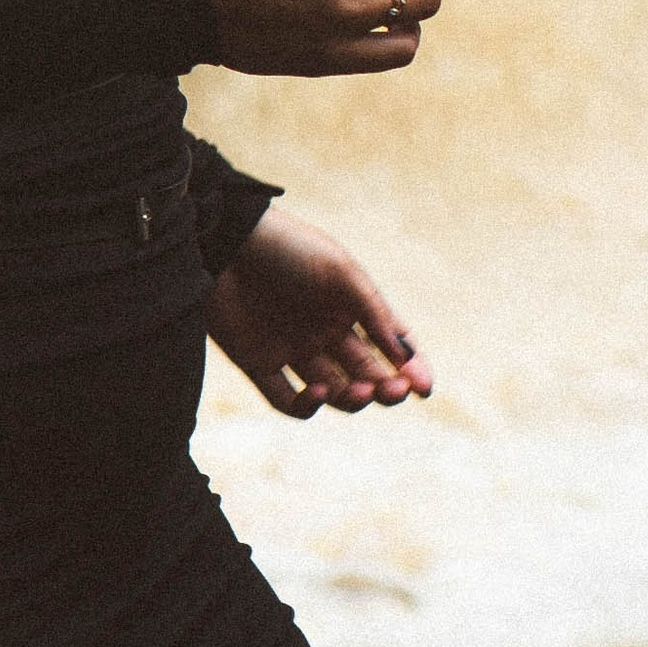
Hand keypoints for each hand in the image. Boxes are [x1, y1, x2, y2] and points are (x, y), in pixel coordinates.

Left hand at [206, 204, 431, 419]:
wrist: (223, 240)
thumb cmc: (288, 248)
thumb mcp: (340, 272)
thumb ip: (374, 312)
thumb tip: (406, 356)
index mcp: (349, 305)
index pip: (389, 344)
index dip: (410, 367)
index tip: (424, 388)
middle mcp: (324, 331)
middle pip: (364, 373)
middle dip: (384, 387)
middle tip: (393, 391)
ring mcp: (292, 349)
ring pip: (332, 391)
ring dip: (351, 398)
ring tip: (356, 391)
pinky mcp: (258, 364)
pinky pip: (287, 399)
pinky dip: (306, 406)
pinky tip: (317, 393)